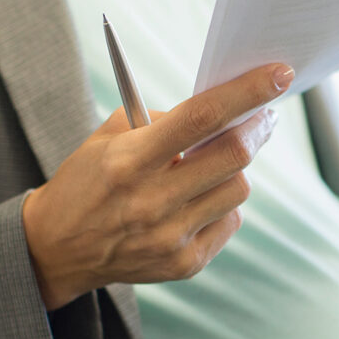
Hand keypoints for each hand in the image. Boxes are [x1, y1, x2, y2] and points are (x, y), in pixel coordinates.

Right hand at [22, 63, 292, 308]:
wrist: (58, 248)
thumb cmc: (88, 180)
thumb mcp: (109, 136)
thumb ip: (163, 121)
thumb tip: (224, 110)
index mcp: (129, 161)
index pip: (202, 118)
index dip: (246, 92)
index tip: (280, 75)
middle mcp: (151, 202)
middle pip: (233, 157)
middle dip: (256, 128)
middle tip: (261, 117)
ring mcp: (170, 238)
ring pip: (237, 190)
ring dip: (232, 170)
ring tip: (206, 168)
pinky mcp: (184, 264)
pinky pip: (229, 221)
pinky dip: (220, 204)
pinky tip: (195, 201)